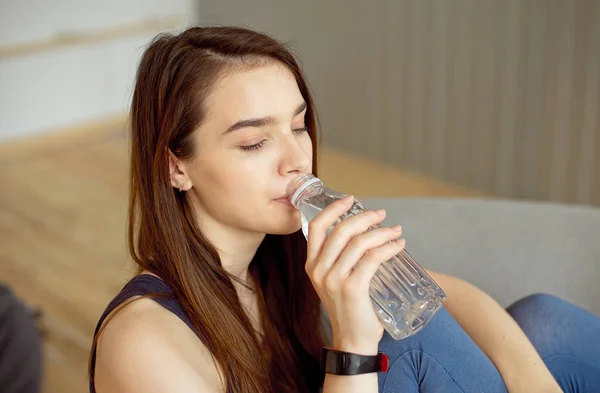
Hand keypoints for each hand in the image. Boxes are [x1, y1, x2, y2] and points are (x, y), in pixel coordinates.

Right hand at [305, 195, 404, 354]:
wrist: (352, 340)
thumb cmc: (349, 308)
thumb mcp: (335, 280)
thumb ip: (340, 259)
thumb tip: (363, 232)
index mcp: (312, 265)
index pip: (317, 227)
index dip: (333, 209)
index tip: (350, 199)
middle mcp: (319, 270)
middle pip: (341, 230)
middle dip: (364, 217)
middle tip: (381, 214)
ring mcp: (334, 279)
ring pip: (359, 242)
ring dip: (381, 232)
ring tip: (395, 231)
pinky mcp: (352, 288)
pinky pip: (372, 258)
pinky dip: (388, 248)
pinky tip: (398, 245)